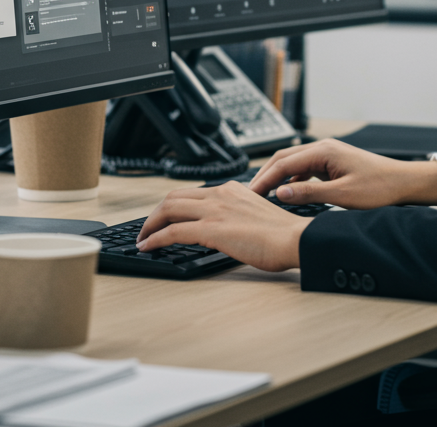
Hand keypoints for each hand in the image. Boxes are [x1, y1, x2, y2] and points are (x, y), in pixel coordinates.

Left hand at [135, 181, 308, 270]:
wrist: (295, 239)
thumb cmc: (283, 234)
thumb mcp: (256, 215)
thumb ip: (237, 215)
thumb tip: (224, 228)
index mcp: (231, 189)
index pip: (193, 192)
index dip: (173, 205)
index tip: (165, 217)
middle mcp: (220, 194)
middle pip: (174, 197)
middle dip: (156, 212)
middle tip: (147, 227)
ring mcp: (214, 210)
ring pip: (169, 209)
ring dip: (150, 224)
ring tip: (142, 238)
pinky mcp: (211, 228)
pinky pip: (173, 231)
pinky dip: (155, 238)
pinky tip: (148, 247)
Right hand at [249, 139, 436, 208]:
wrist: (403, 183)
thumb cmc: (379, 188)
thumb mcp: (342, 196)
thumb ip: (309, 194)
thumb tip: (281, 194)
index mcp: (323, 151)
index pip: (284, 163)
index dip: (265, 179)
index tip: (251, 193)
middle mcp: (323, 148)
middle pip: (284, 158)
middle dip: (266, 175)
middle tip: (251, 193)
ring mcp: (327, 154)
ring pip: (293, 163)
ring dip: (278, 177)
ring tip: (264, 194)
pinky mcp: (332, 164)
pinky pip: (305, 169)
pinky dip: (293, 181)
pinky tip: (288, 194)